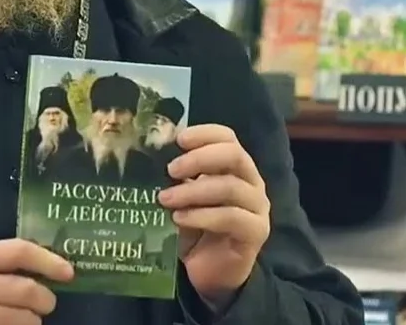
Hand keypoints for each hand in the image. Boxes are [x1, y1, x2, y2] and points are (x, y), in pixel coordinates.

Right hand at [0, 238, 73, 324]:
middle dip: (46, 299)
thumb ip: (4, 261)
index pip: (18, 252)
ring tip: (25, 318)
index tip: (68, 272)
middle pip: (26, 291)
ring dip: (34, 321)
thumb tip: (55, 266)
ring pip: (25, 321)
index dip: (48, 261)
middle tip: (45, 303)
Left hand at [159, 124, 269, 309]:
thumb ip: (175, 176)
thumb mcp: (181, 196)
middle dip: (199, 158)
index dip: (204, 134)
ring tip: (165, 199)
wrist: (209, 271)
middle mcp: (251, 181)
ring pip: (230, 187)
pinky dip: (201, 215)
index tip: (178, 139)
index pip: (227, 137)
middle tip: (170, 169)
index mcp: (234, 166)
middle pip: (234, 155)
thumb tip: (148, 154)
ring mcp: (257, 207)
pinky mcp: (256, 232)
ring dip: (193, 191)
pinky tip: (179, 219)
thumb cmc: (194, 227)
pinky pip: (231, 217)